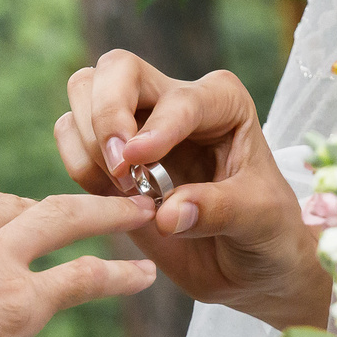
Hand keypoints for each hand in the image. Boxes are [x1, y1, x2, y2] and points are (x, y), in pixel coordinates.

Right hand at [55, 50, 327, 330]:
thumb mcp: (261, 221)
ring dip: (89, 140)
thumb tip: (167, 215)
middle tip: (118, 167)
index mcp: (222, 102)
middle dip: (106, 113)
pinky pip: (69, 135)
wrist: (249, 267)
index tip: (136, 161)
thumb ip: (219, 211)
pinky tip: (109, 197)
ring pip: (84, 90)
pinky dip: (76, 162)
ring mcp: (137, 125)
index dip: (156, 127)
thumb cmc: (266, 231)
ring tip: (123, 187)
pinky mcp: (108, 157)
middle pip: (117, 69)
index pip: (179, 98)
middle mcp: (175, 101)